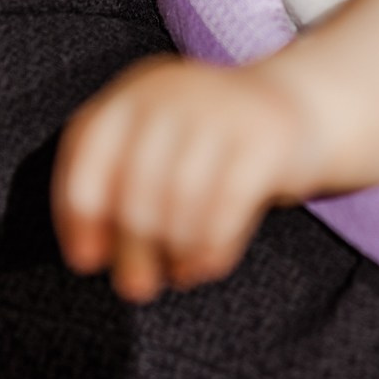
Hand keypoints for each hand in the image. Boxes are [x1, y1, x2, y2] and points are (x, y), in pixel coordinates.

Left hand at [52, 57, 316, 301]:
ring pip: (180, 202)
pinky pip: (226, 208)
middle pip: (135, 187)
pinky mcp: (266, 138)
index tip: (86, 259)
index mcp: (137, 91)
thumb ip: (119, 184)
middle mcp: (175, 92)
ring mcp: (223, 111)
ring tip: (177, 270)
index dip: (79, 212)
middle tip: (135, 287)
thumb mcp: (158, 142)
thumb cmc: (211, 142)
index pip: (88, 151)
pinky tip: (207, 264)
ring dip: (174, 250)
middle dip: (131, 249)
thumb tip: (89, 255)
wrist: (299, 106)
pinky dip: (211, 248)